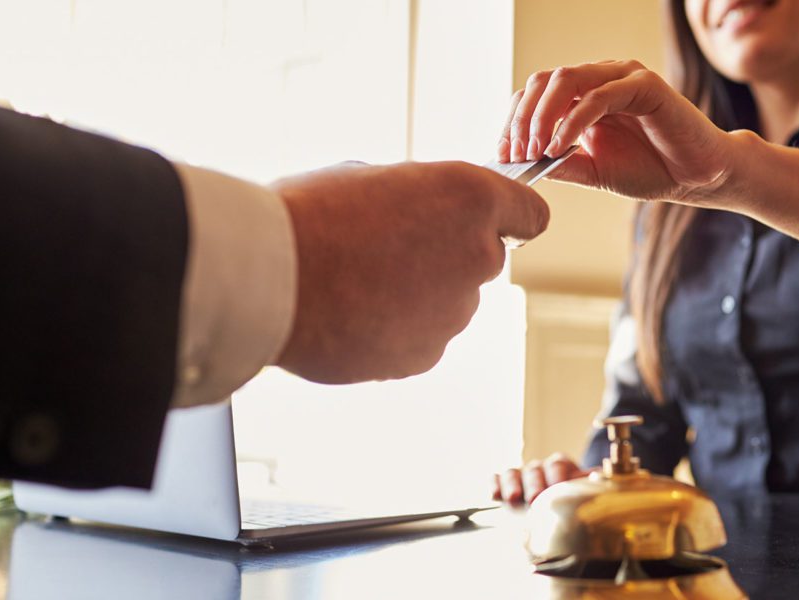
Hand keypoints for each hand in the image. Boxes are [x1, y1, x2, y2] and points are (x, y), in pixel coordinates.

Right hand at [273, 161, 548, 382]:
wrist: (268, 278)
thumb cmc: (310, 215)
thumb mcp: (372, 177)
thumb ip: (418, 198)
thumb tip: (419, 214)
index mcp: (471, 199)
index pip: (530, 214)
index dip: (509, 217)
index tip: (493, 223)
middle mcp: (478, 257)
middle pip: (482, 259)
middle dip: (447, 255)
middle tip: (387, 248)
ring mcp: (455, 313)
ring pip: (449, 302)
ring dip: (418, 295)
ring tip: (355, 284)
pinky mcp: (426, 356)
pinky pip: (420, 338)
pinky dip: (394, 331)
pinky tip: (350, 315)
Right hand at [492, 453, 594, 505]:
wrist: (555, 510)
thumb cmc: (571, 499)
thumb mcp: (582, 491)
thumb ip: (591, 486)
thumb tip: (603, 480)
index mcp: (560, 466)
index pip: (558, 464)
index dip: (557, 475)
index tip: (558, 487)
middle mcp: (539, 468)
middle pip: (534, 470)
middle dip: (535, 484)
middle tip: (535, 499)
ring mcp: (520, 476)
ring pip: (513, 473)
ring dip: (512, 484)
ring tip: (512, 498)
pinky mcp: (503, 485)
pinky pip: (496, 479)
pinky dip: (494, 485)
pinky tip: (494, 495)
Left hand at [498, 60, 733, 202]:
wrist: (698, 178)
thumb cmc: (651, 170)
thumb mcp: (593, 171)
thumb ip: (560, 163)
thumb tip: (520, 165)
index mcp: (585, 93)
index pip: (535, 94)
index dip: (513, 122)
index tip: (503, 156)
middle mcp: (600, 78)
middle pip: (542, 81)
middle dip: (521, 119)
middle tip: (515, 155)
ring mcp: (622, 77)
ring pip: (565, 80)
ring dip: (542, 116)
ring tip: (536, 151)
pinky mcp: (644, 85)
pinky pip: (598, 96)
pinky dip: (573, 121)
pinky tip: (561, 146)